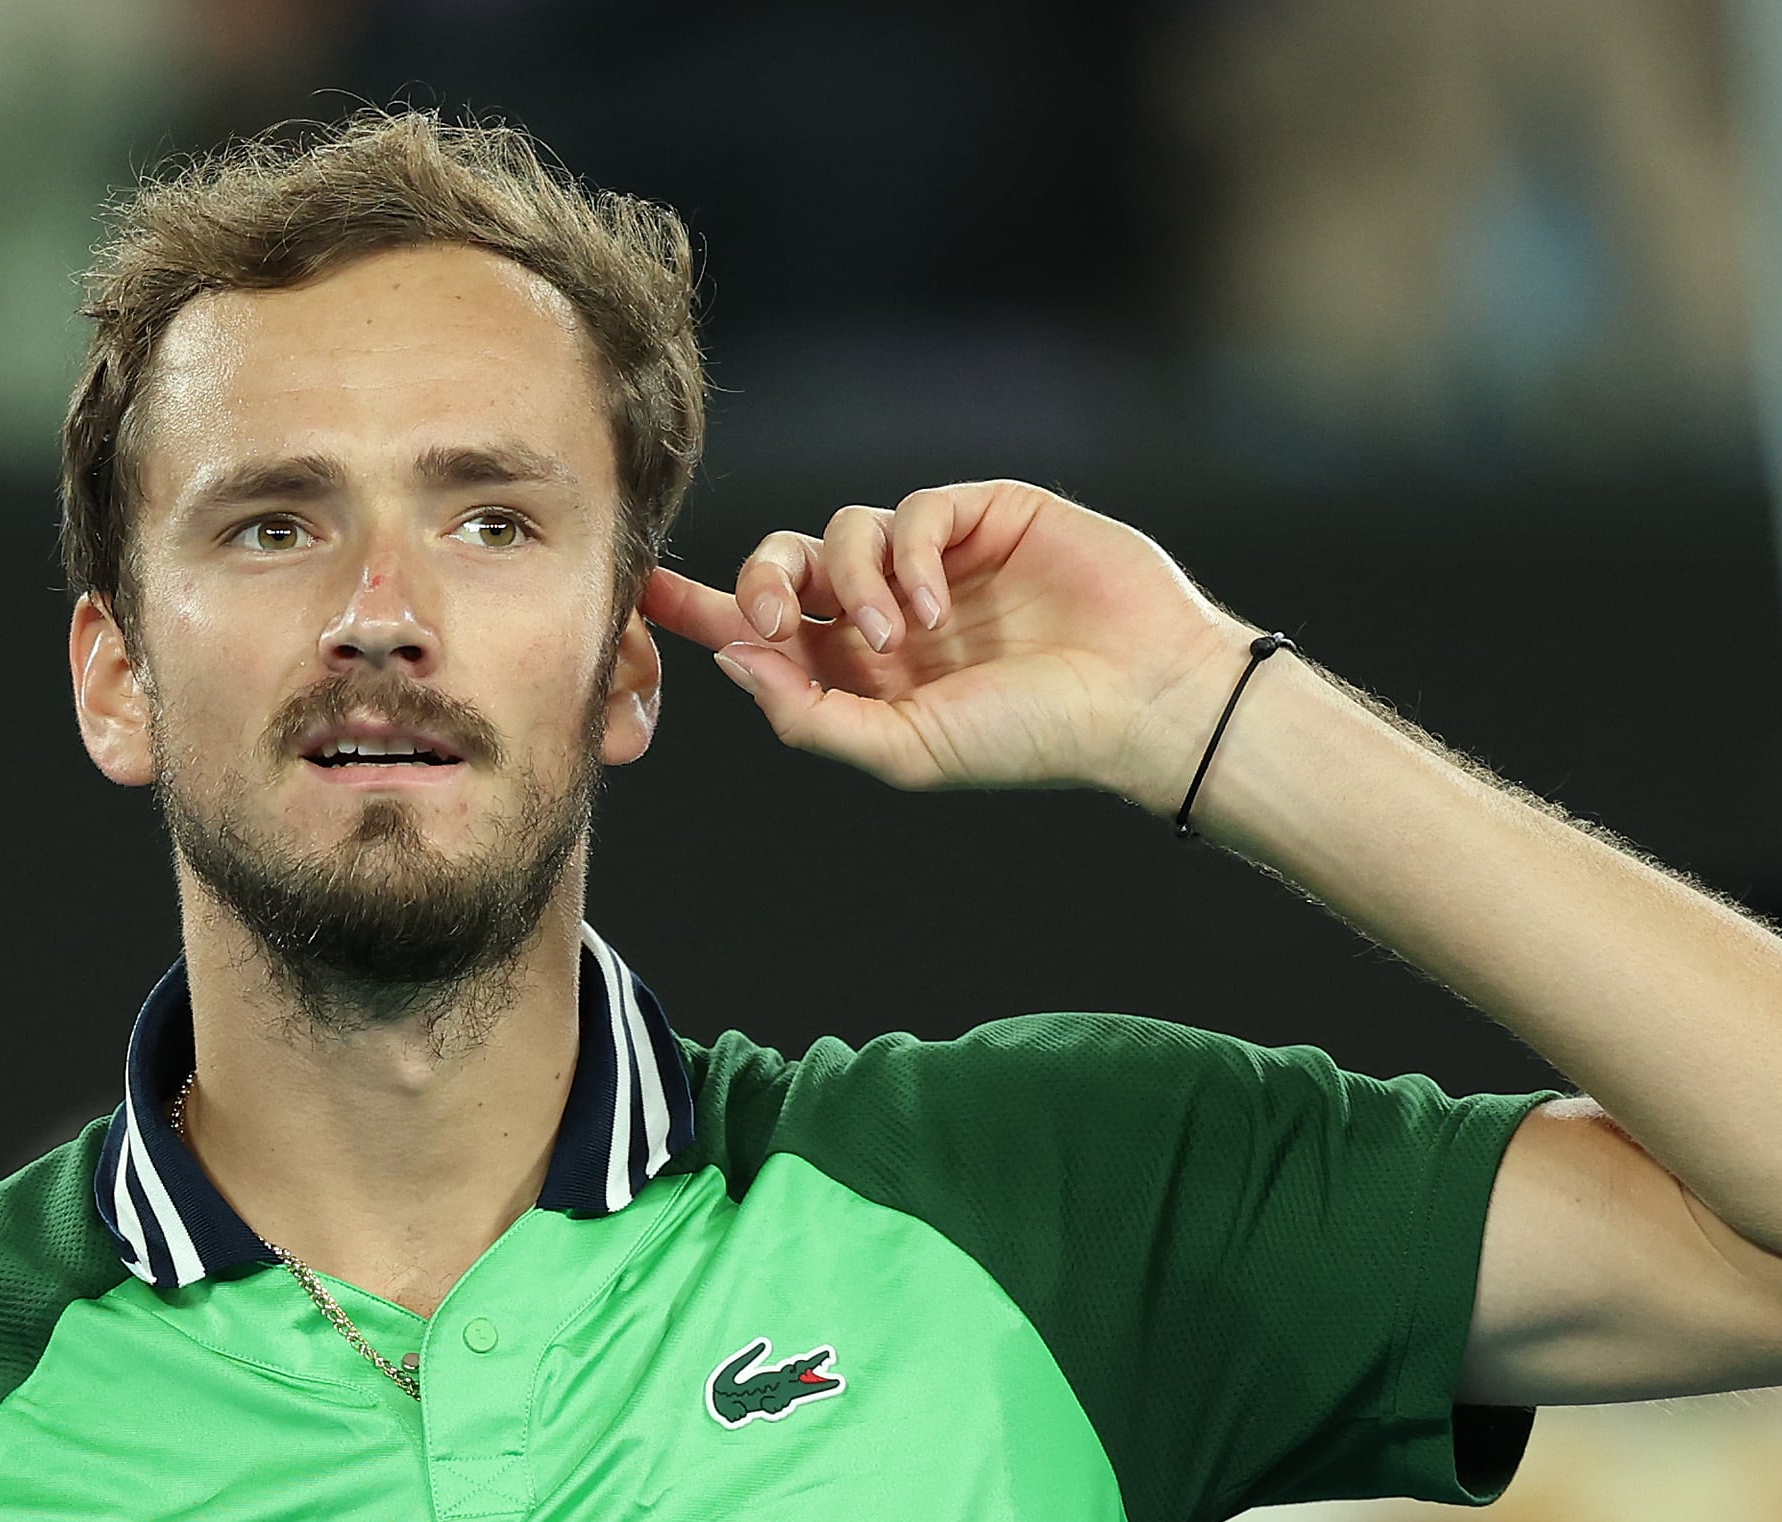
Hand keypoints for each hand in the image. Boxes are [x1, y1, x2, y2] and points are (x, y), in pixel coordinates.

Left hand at [638, 481, 1258, 806]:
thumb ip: (810, 715)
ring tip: (893, 637)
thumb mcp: (904, 752)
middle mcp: (887, 611)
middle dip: (760, 582)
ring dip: (848, 581)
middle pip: (784, 565)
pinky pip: (912, 509)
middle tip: (774, 619)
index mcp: (860, 673)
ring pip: (840, 533)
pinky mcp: (983, 515)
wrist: (1140, 701)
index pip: (763, 628)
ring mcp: (935, 559)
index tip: (641, 594)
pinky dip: (908, 554)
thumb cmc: (1031, 740)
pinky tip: (934, 607)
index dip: (701, 607)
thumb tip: (734, 659)